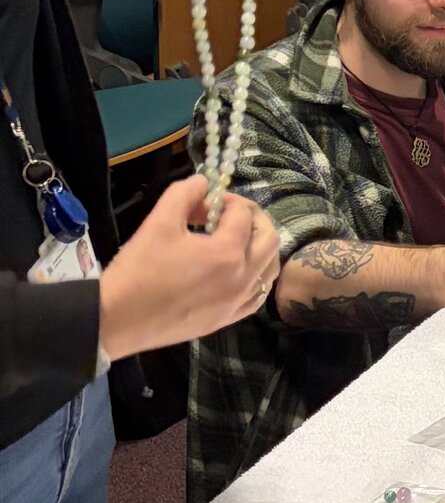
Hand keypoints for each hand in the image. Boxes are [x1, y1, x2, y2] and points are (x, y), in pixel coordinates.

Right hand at [98, 177, 279, 360]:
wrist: (117, 319)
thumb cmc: (138, 270)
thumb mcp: (158, 222)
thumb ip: (184, 194)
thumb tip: (202, 182)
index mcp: (227, 253)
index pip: (242, 214)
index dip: (226, 200)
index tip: (206, 201)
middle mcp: (241, 279)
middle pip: (269, 239)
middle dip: (253, 218)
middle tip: (229, 213)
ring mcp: (236, 303)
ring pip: (269, 269)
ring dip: (259, 247)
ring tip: (236, 238)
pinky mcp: (227, 320)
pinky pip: (257, 295)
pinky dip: (255, 277)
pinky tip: (237, 270)